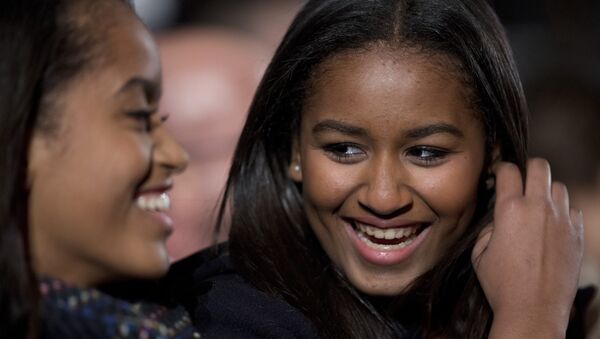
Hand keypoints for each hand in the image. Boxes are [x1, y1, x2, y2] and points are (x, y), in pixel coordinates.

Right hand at [472, 159, 583, 337]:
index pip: (509, 170)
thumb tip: (499, 219)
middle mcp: (539, 209)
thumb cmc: (502, 285)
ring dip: (547, 192)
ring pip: (559, 187)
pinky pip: (573, 210)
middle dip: (529, 169)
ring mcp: (562, 220)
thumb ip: (488, 229)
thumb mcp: (479, 254)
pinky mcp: (577, 235)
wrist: (533, 310)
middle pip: (540, 166)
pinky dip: (562, 213)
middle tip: (522, 182)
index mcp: (510, 210)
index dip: (501, 169)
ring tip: (538, 206)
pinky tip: (552, 227)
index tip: (500, 175)